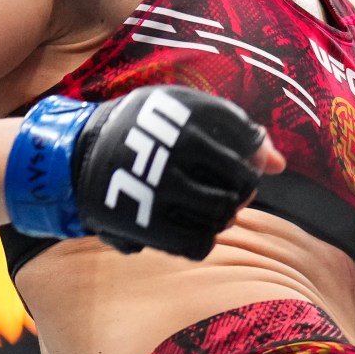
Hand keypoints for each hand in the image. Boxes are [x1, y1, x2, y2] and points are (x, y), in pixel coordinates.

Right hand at [6, 86, 284, 258]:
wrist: (74, 156)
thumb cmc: (143, 131)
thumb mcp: (184, 113)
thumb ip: (236, 131)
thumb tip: (280, 165)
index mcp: (188, 110)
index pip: (247, 138)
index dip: (247, 155)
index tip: (228, 159)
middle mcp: (175, 144)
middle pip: (243, 181)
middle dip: (239, 189)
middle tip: (221, 189)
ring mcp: (159, 184)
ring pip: (224, 213)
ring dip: (221, 215)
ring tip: (203, 207)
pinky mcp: (144, 221)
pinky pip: (199, 244)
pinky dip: (200, 240)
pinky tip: (188, 228)